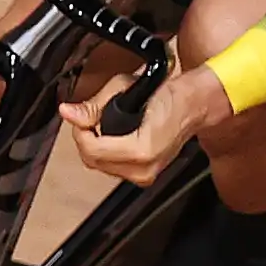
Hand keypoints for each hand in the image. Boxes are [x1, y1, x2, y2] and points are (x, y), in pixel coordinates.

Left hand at [63, 60, 218, 183]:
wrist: (195, 103)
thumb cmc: (171, 94)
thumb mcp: (125, 89)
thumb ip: (93, 105)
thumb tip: (69, 112)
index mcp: (141, 150)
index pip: (91, 150)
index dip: (79, 131)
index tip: (80, 118)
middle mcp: (143, 169)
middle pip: (92, 161)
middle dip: (86, 139)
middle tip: (90, 120)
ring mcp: (145, 175)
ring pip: (101, 167)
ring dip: (96, 147)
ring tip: (104, 127)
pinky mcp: (146, 176)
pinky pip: (114, 168)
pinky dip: (108, 153)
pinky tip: (114, 138)